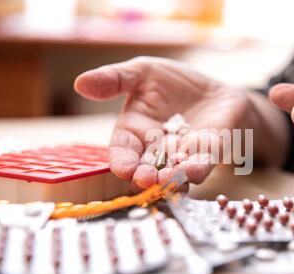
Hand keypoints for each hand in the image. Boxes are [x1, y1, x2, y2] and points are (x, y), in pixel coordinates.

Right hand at [74, 57, 250, 190]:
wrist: (214, 88)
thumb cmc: (175, 83)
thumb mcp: (142, 73)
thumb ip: (114, 79)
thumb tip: (79, 83)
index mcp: (134, 132)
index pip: (122, 152)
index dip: (121, 162)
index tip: (124, 168)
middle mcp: (155, 151)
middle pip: (144, 171)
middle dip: (144, 177)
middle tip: (145, 178)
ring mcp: (182, 156)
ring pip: (172, 176)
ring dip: (169, 180)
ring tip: (167, 179)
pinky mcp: (207, 155)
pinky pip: (201, 166)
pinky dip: (196, 170)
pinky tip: (193, 170)